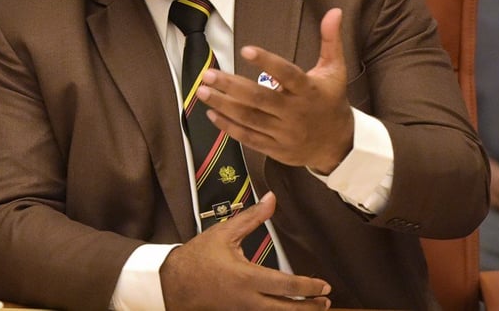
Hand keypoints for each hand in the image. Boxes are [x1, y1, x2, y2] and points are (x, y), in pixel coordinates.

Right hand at [160, 192, 330, 309]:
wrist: (171, 283)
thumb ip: (252, 217)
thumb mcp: (224, 233)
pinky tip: (285, 309)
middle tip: (326, 302)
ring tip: (314, 308)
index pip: (286, 286)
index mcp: (247, 278)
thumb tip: (271, 199)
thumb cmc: (196, 258)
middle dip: (309, 308)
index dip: (309, 287)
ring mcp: (242, 310)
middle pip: (286, 310)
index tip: (324, 286)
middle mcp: (247, 300)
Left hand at [198, 8, 353, 173]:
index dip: (267, 62)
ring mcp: (284, 133)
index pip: (287, 74)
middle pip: (259, 98)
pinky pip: (249, 138)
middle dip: (231, 86)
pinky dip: (229, 127)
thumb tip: (335, 11)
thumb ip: (330, 40)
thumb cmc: (332, 101)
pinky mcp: (275, 148)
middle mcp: (295, 112)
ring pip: (250, 119)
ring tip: (202, 91)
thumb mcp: (336, 70)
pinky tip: (212, 114)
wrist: (337, 145)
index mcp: (308, 91)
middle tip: (208, 74)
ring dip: (224, 105)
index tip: (245, 49)